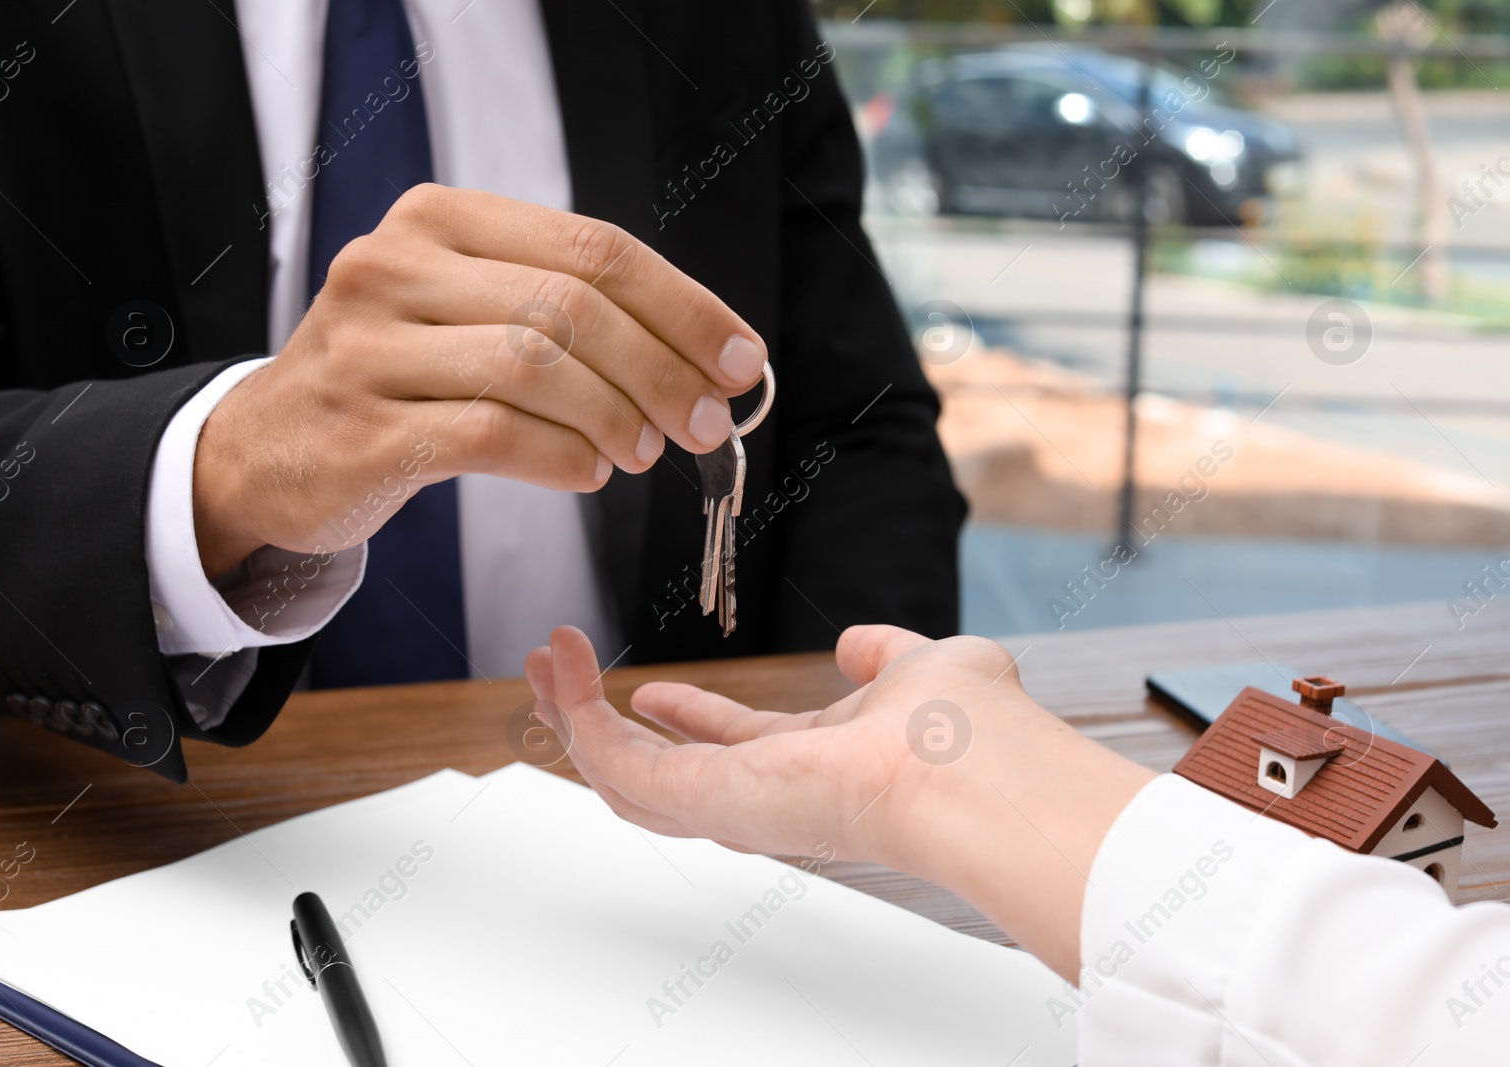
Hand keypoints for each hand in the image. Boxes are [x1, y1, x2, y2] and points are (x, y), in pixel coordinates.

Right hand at [192, 185, 767, 575]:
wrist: (267, 449)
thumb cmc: (398, 379)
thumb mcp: (467, 314)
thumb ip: (565, 318)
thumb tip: (703, 365)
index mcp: (439, 220)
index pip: (593, 248)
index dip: (683, 306)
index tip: (740, 359)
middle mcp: (396, 265)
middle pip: (572, 305)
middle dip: (663, 370)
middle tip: (706, 423)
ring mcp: (369, 346)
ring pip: (536, 366)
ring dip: (617, 417)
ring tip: (644, 452)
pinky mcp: (363, 428)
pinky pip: (491, 435)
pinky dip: (561, 457)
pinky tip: (590, 473)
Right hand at [524, 625, 1153, 978]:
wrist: (969, 769)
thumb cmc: (966, 730)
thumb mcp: (918, 664)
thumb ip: (885, 655)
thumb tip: (858, 642)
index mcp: (814, 763)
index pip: (733, 744)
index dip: (690, 715)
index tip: (654, 686)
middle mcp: (764, 792)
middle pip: (662, 768)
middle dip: (608, 722)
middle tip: (562, 675)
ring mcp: (728, 804)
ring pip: (622, 773)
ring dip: (573, 716)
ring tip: (541, 663)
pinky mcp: (699, 800)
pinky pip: (614, 760)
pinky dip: (578, 711)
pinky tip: (560, 665)